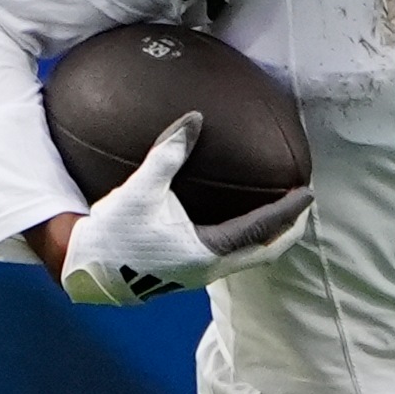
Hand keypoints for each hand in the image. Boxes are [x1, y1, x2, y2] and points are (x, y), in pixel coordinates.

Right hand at [59, 113, 312, 305]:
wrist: (86, 269)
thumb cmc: (114, 231)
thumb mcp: (141, 189)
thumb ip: (169, 153)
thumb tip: (195, 119)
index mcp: (207, 250)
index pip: (262, 228)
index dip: (288, 211)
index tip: (308, 194)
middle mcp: (209, 267)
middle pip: (265, 252)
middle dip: (288, 232)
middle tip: (303, 208)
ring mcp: (199, 275)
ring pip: (248, 258)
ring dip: (267, 238)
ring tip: (279, 217)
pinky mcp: (186, 274)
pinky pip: (230, 258)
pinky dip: (246, 242)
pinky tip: (237, 224)